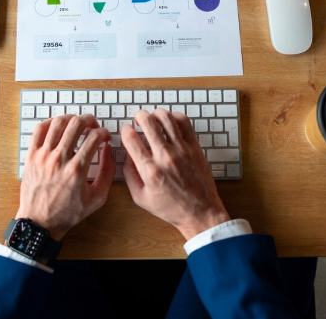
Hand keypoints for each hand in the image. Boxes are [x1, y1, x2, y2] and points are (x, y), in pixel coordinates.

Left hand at [16, 114, 112, 240]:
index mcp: (77, 169)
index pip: (94, 137)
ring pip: (58, 123)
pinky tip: (58, 126)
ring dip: (71, 118)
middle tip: (93, 125)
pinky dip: (50, 122)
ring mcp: (43, 156)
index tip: (105, 136)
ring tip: (76, 123)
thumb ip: (107, 173)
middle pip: (76, 124)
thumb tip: (107, 151)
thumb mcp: (97, 198)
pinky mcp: (31, 156)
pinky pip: (39, 130)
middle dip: (89, 120)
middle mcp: (59, 159)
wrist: (39, 222)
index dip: (104, 132)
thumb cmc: (67, 213)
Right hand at [121, 110, 230, 240]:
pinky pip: (184, 122)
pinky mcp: (194, 147)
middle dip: (139, 116)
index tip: (126, 130)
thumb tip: (127, 154)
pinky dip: (174, 116)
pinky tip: (170, 122)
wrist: (200, 212)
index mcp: (150, 170)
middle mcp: (165, 157)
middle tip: (138, 119)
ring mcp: (182, 150)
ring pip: (166, 118)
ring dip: (156, 113)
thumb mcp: (141, 198)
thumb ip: (129, 174)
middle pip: (148, 122)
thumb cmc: (171, 208)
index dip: (125, 130)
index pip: (131, 138)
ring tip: (153, 118)